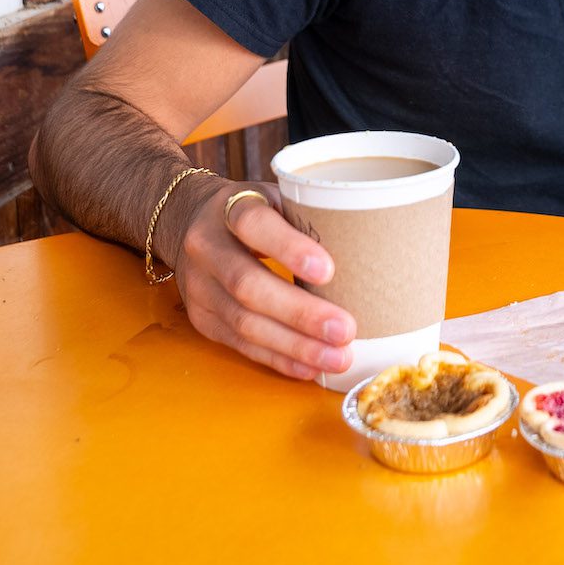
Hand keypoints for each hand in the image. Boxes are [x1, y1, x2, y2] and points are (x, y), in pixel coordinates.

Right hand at [159, 178, 357, 380]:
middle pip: (248, 285)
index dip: (289, 248)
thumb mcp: (277, 197)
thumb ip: (310, 219)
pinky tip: (309, 367)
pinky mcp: (202, 319)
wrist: (191, 222)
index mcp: (230, 207)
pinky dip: (278, 358)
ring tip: (336, 357)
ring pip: (244, 322)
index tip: (328, 271)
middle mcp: (206, 247)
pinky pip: (240, 345)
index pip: (254, 224)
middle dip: (300, 313)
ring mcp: (199, 287)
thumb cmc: (255, 211)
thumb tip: (372, 252)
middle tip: (344, 330)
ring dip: (294, 345)